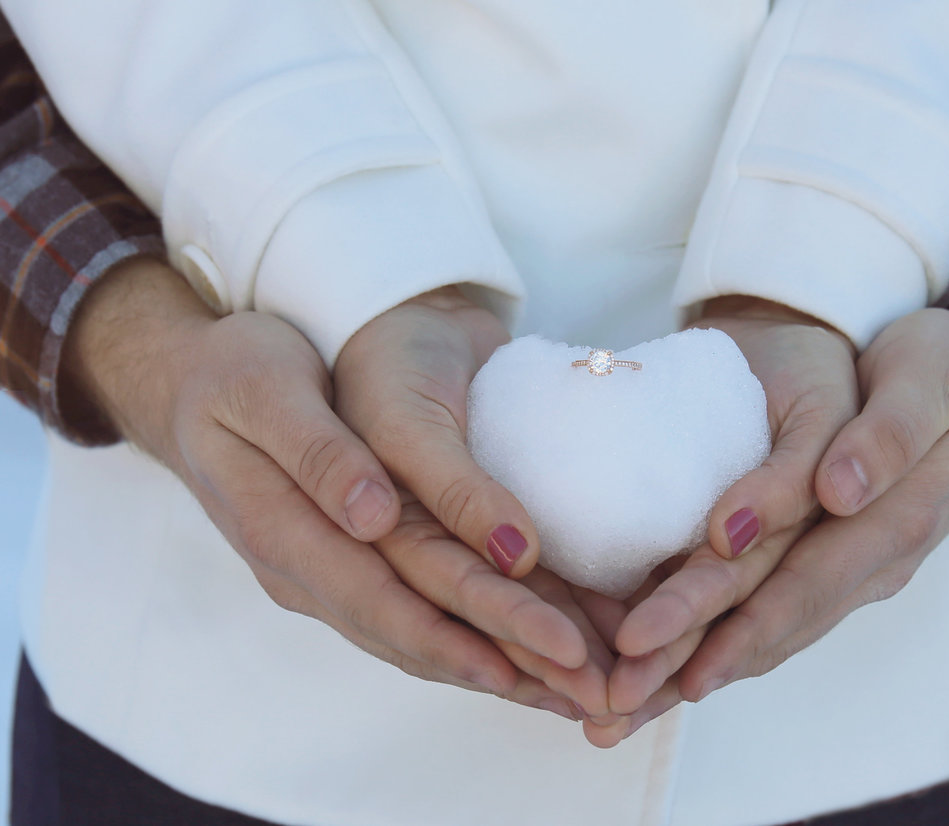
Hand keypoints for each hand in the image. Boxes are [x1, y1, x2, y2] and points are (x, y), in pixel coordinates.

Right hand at [63, 260, 589, 714]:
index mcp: (282, 531)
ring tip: (572, 685)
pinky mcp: (346, 567)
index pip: (384, 600)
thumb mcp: (267, 389)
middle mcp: (303, 573)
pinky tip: (523, 651)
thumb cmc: (235, 371)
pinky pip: (412, 615)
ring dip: (494, 665)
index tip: (546, 651)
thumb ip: (319, 455)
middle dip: (503, 664)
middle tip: (589, 687)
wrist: (192, 384)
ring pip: (414, 639)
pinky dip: (469, 638)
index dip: (465, 634)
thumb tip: (372, 520)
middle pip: (411, 634)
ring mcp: (323, 577)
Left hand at [613, 308, 948, 734]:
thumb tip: (838, 493)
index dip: (731, 623)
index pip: (801, 584)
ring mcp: (855, 572)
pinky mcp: (834, 564)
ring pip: (770, 632)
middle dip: (691, 660)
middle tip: (616, 694)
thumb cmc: (945, 373)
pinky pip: (774, 614)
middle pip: (773, 622)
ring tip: (626, 702)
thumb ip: (887, 437)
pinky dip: (722, 644)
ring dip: (698, 667)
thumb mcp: (928, 380)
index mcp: (894, 522)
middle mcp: (872, 565)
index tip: (653, 644)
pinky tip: (672, 667)